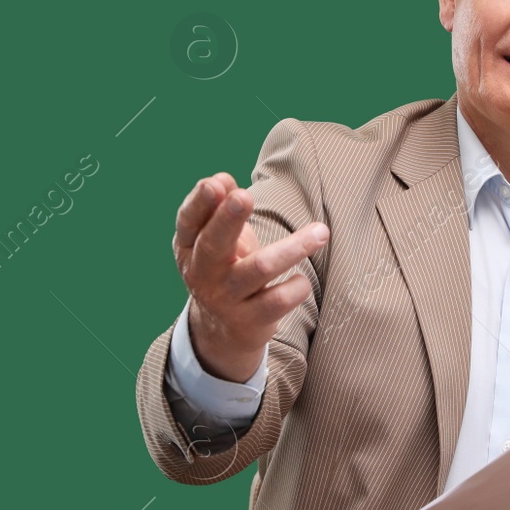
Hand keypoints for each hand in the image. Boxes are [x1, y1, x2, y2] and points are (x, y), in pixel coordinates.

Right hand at [172, 172, 327, 382]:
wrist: (222, 329)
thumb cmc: (225, 266)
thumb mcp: (215, 238)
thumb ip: (219, 207)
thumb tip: (224, 180)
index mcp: (189, 246)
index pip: (189, 220)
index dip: (200, 202)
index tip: (217, 183)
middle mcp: (202, 272)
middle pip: (214, 243)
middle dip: (229, 219)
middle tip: (244, 196)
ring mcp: (225, 298)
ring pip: (259, 269)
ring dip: (292, 248)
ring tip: (321, 232)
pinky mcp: (249, 320)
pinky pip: (278, 301)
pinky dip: (296, 287)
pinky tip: (302, 281)